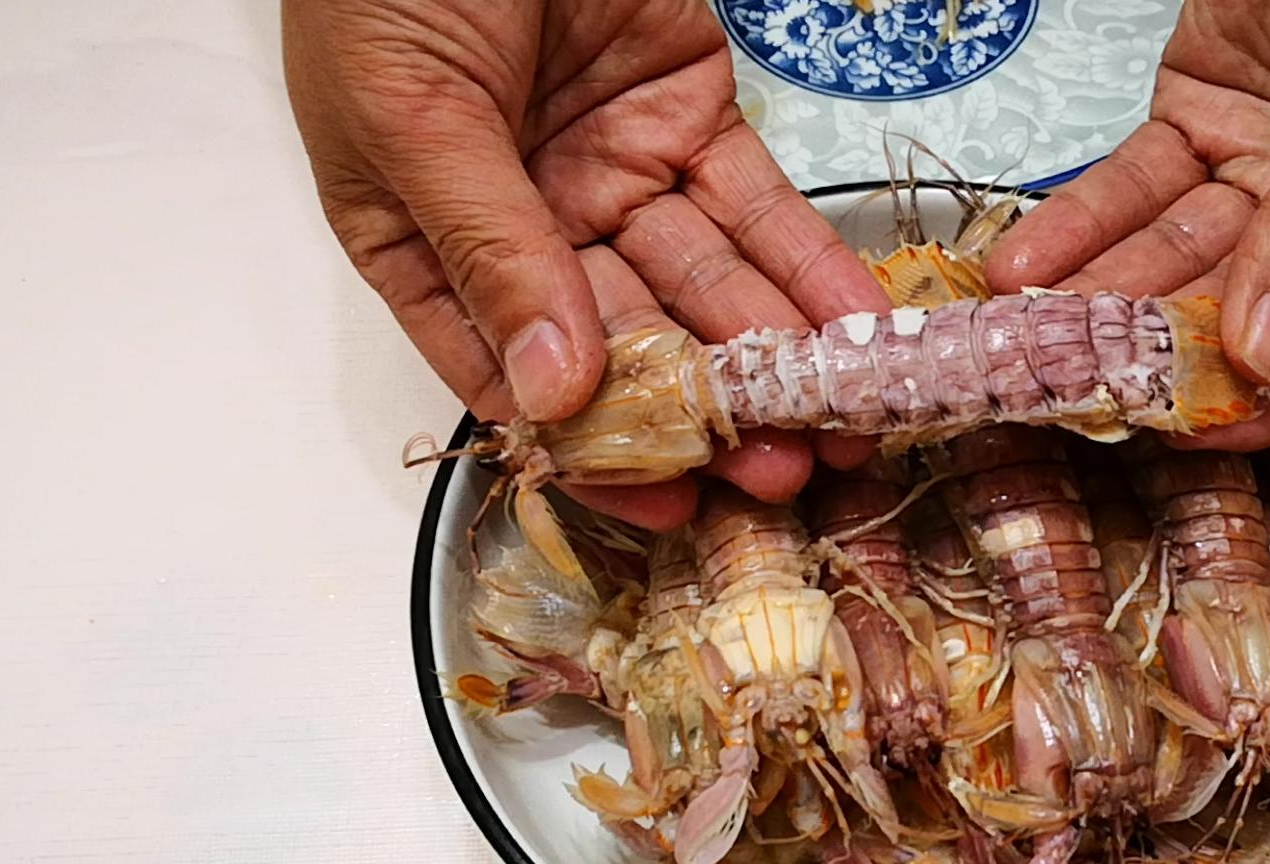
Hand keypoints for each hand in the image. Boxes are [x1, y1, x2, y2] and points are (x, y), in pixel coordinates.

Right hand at [283, 0, 888, 527]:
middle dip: (710, 416)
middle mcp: (529, 225)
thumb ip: (488, 251)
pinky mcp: (690, 117)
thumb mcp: (412, 117)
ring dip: (775, 359)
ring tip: (840, 429)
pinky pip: (758, 209)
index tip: (667, 508)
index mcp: (427, 242)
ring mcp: (615, 174)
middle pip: (630, 344)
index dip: (592, 448)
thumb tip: (550, 395)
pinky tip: (857, 334)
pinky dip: (810, 269)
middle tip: (783, 478)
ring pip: (707, 288)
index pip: (513, 374)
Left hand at [986, 0, 1269, 449]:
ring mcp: (1265, 173)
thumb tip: (1265, 354)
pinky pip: (1130, 189)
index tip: (1196, 431)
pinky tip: (1022, 272)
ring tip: (1030, 343)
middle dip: (1158, 354)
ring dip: (1098, 301)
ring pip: (1172, 258)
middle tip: (1080, 390)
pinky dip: (1074, 227)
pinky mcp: (1198, 122)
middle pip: (1243, 313)